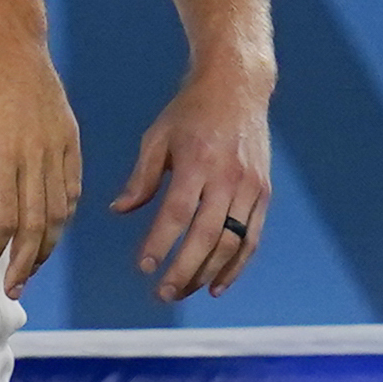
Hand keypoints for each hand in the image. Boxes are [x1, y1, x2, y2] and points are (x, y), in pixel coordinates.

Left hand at [0, 22, 81, 294]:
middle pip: (37, 225)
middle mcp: (36, 157)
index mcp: (2, 157)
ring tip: (31, 266)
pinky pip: (73, 188)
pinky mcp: (70, 139)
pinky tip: (53, 228)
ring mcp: (58, 148)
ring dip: (47, 245)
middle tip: (14, 286)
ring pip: (60, 212)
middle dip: (25, 262)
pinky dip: (65, 215)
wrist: (7, 41)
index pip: (4, 220)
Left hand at [115, 61, 272, 298]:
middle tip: (163, 293)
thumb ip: (142, 177)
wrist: (237, 88)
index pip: (177, 213)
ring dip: (208, 274)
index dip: (161, 243)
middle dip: (184, 269)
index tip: (145, 267)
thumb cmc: (190, 112)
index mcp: (197, 162)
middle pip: (207, 236)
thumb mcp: (158, 136)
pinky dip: (236, 266)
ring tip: (185, 291)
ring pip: (232, 243)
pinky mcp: (263, 194)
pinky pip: (251, 238)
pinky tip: (217, 285)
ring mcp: (250, 188)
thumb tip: (119, 210)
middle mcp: (227, 178)